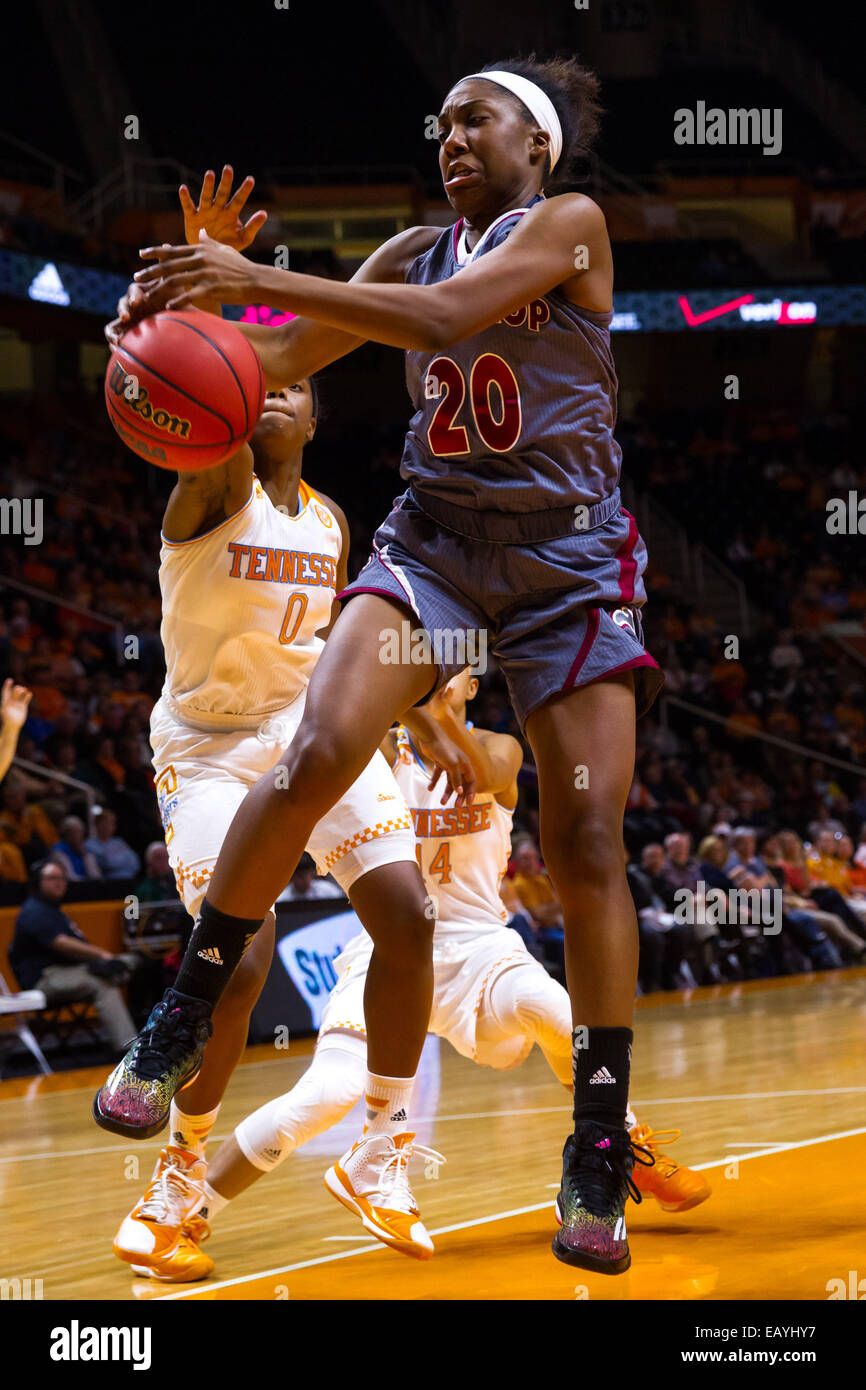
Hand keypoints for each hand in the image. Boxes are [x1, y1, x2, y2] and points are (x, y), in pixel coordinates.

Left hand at [1, 678, 30, 729]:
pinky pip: (25, 700)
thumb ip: (7, 703)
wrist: (12, 725)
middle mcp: (11, 701)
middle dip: (17, 689)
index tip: (10, 680)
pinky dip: (27, 696)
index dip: (7, 685)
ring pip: (20, 695)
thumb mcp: (5, 710)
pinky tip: (29, 694)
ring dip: (22, 691)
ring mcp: (17, 704)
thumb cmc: (7, 719)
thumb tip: (8, 699)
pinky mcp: (23, 707)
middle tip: (20, 689)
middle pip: (14, 692)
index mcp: (5, 701)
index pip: (6, 691)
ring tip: (25, 690)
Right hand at [104, 277, 176, 348]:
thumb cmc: (177, 303)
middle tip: (130, 315)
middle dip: (126, 308)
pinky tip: (116, 347)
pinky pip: (113, 332)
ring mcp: (128, 315)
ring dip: (116, 324)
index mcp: (144, 291)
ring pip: (117, 317)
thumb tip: (166, 246)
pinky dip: (112, 338)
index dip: (135, 295)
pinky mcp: (124, 328)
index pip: (136, 290)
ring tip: (118, 337)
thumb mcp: (177, 289)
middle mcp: (133, 302)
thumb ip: (172, 271)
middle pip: (124, 302)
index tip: (138, 303)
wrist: (176, 319)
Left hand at [134, 232, 261, 309]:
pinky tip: (168, 306)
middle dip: (151, 271)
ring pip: (176, 279)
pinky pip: (190, 294)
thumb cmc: (241, 266)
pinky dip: (178, 300)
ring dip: (158, 287)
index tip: (141, 255)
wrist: (257, 280)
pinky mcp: (212, 287)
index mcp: (201, 250)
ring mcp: (205, 273)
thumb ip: (209, 242)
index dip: (155, 253)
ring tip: (147, 293)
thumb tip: (201, 231)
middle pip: (169, 265)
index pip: (173, 250)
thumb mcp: (224, 250)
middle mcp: (200, 259)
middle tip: (136, 277)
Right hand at [179, 166, 266, 250]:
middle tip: (228, 169)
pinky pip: (188, 206)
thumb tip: (264, 213)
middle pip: (222, 193)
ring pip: (206, 197)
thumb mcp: (243, 238)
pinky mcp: (192, 217)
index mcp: (231, 213)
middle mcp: (218, 209)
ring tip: (210, 174)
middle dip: (225, 182)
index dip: (244, 190)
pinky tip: (183, 188)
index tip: (251, 179)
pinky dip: (185, 198)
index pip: (239, 199)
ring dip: (208, 186)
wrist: (209, 258)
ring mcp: (205, 212)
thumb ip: (253, 226)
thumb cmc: (228, 245)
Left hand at [415, 722, 475, 806]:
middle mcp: (459, 765)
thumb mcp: (452, 765)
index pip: (471, 782)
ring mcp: (449, 764)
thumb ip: (456, 779)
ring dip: (446, 792)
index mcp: (466, 765)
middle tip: (455, 807)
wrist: (430, 736)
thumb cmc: (443, 748)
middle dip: (459, 796)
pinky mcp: (439, 762)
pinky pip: (438, 775)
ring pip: (449, 781)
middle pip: (461, 784)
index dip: (471, 793)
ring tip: (441, 802)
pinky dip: (434, 782)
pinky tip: (430, 789)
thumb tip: (460, 792)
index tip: (468, 804)